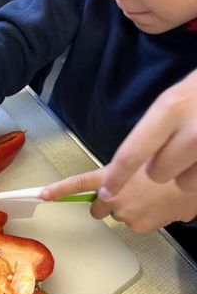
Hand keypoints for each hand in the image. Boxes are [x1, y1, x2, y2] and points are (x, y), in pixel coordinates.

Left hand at [40, 167, 196, 233]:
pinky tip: (156, 205)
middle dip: (107, 201)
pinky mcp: (138, 227)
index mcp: (110, 175)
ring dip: (128, 208)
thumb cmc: (165, 164)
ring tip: (149, 195)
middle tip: (126, 191)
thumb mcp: (139, 159)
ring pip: (119, 214)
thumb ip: (122, 171)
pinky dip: (143, 217)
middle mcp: (113, 196)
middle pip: (99, 206)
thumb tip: (121, 177)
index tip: (42, 195)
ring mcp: (125, 214)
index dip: (58, 190)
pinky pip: (135, 223)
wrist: (188, 180)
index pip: (78, 184)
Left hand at [99, 69, 196, 199]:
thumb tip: (127, 164)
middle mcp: (192, 131)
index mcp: (168, 109)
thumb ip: (153, 131)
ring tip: (194, 150)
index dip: (116, 177)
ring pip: (183, 182)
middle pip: (157, 173)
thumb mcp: (171, 102)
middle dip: (159, 168)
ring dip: (184, 174)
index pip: (132, 153)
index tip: (105, 191)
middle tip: (172, 150)